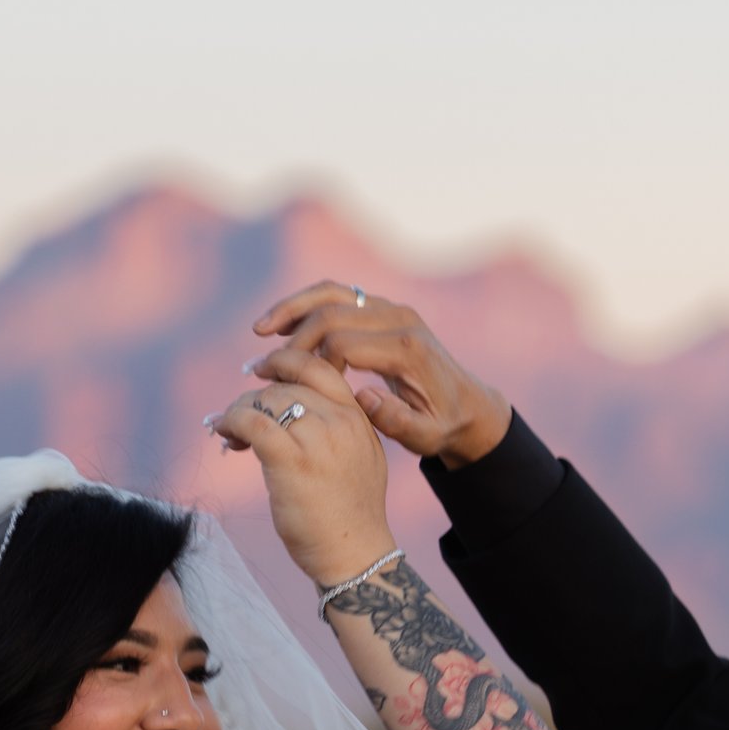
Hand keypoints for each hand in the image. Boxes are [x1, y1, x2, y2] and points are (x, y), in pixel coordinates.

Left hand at [204, 348, 397, 590]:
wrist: (355, 554)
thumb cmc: (352, 514)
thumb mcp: (362, 457)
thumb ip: (340, 427)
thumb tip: (301, 409)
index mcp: (357, 416)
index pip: (317, 367)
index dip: (282, 362)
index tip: (260, 371)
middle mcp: (340, 421)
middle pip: (283, 387)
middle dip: (253, 399)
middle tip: (236, 421)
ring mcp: (317, 439)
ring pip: (265, 402)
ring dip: (238, 412)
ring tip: (227, 433)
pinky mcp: (291, 461)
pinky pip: (252, 423)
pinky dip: (231, 422)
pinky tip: (224, 434)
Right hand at [249, 283, 513, 468]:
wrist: (468, 404)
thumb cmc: (443, 425)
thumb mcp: (426, 437)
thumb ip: (396, 421)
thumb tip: (363, 398)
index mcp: (406, 349)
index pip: (343, 342)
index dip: (310, 363)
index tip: (289, 388)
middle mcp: (399, 319)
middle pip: (332, 311)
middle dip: (292, 336)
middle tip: (261, 364)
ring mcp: (391, 308)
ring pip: (332, 292)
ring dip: (292, 308)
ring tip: (260, 330)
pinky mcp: (382, 308)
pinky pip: (338, 295)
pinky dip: (307, 305)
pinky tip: (280, 324)